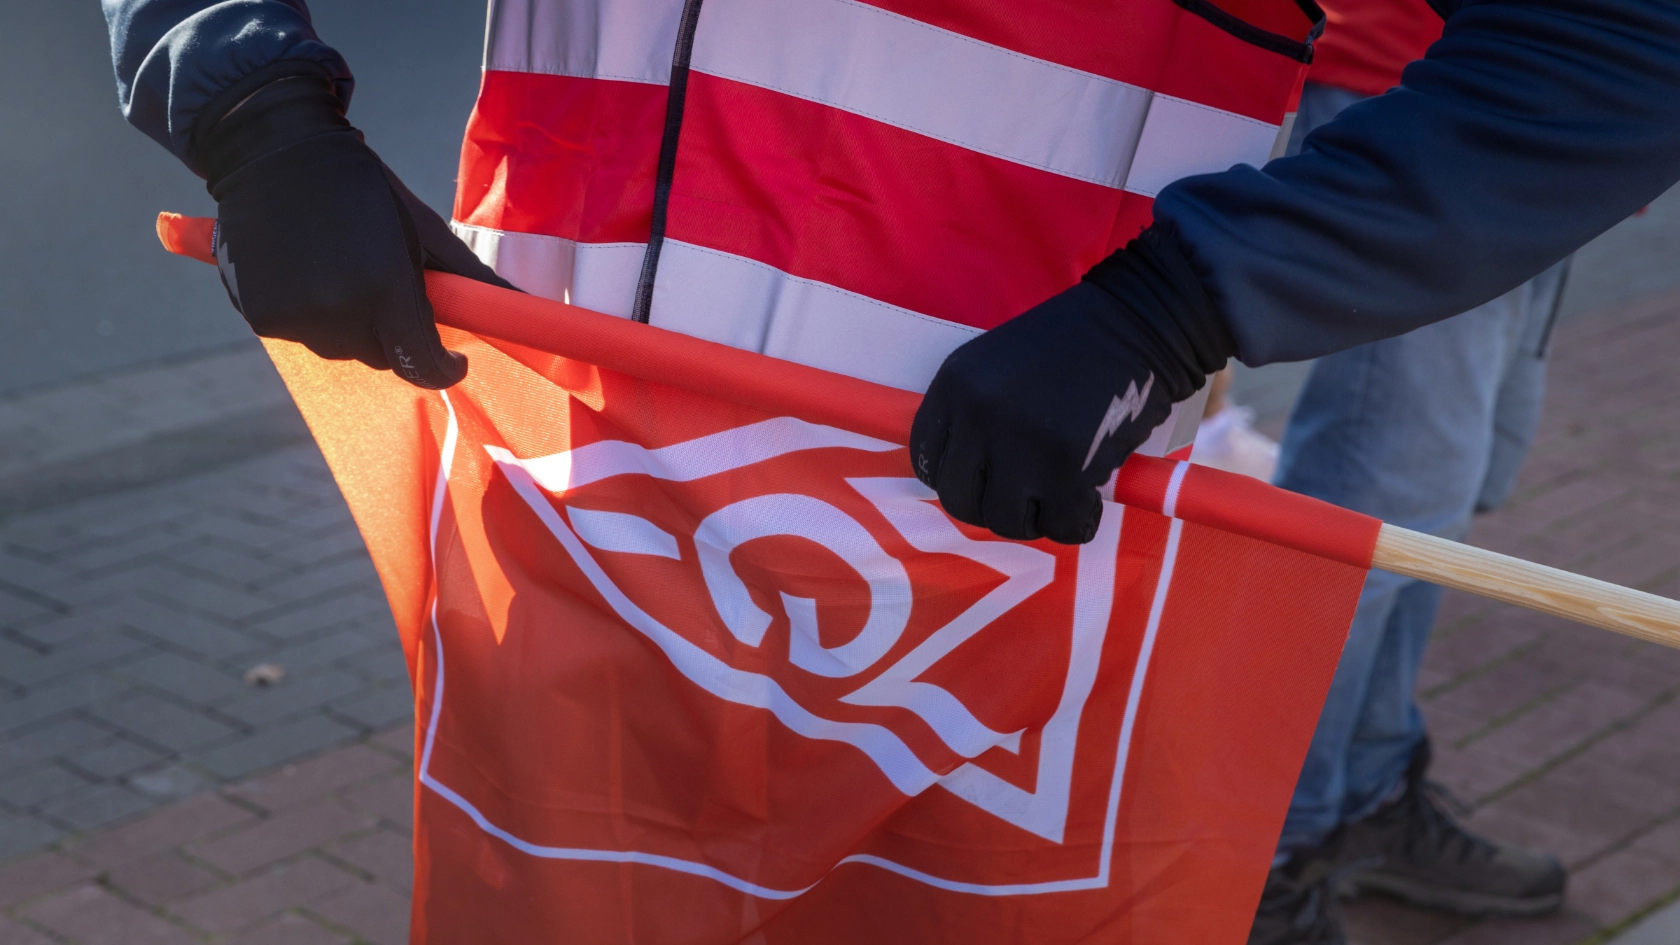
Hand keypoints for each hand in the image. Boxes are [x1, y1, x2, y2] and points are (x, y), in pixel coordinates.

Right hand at [202, 76, 514, 387]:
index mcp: (385, 287)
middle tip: (391, 288)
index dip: (443, 368)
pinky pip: (306, 334)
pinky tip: (311, 271)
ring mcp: (296, 317)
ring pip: (344, 348)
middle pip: (384, 357)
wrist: (276, 151)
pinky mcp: (263, 316)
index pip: (421, 363)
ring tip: (346, 270)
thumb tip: (524, 308)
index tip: (453, 360)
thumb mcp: (426, 228)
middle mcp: (338, 310)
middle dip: (397, 334)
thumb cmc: (365, 188)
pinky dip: (315, 315)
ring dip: (355, 324)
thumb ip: (473, 278)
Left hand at [909, 228, 1232, 543]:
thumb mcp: (1000, 365)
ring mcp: (1020, 446)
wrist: (1139, 321)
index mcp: (955, 385)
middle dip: (992, 507)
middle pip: (960, 499)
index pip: (925, 458)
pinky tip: (1090, 501)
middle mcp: (977, 417)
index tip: (982, 481)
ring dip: (1035, 518)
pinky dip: (1077, 522)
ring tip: (1061, 497)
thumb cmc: (1075, 342)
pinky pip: (1060, 525)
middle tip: (1025, 497)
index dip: (954, 478)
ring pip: (1006, 521)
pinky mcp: (1067, 468)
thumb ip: (976, 413)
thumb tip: (970, 476)